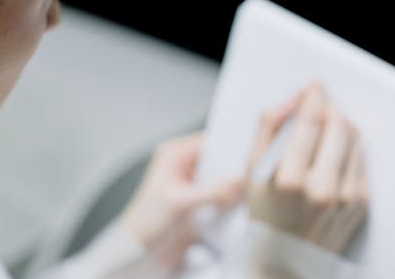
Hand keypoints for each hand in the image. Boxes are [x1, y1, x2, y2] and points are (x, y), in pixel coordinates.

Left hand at [117, 131, 245, 273]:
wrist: (139, 251)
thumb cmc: (146, 221)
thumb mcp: (179, 203)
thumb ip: (212, 191)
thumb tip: (240, 180)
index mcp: (174, 154)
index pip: (209, 142)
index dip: (230, 147)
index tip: (251, 155)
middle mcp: (184, 165)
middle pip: (218, 160)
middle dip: (234, 168)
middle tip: (255, 175)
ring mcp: (192, 183)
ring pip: (221, 178)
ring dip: (233, 185)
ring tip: (252, 189)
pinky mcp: (199, 202)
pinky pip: (221, 195)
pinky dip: (230, 199)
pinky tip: (243, 203)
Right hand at [244, 82, 367, 254]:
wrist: (287, 261)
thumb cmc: (266, 215)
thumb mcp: (252, 172)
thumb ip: (268, 130)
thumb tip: (290, 100)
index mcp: (290, 179)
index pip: (311, 121)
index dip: (314, 96)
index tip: (313, 87)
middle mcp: (322, 189)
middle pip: (339, 124)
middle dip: (329, 108)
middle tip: (317, 105)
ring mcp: (346, 197)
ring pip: (355, 137)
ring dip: (340, 125)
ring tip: (323, 131)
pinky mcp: (361, 202)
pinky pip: (361, 158)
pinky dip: (348, 148)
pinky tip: (331, 154)